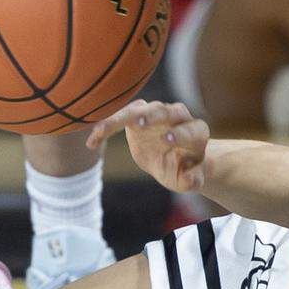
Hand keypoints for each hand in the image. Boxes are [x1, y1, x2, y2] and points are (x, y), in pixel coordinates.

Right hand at [86, 100, 209, 191]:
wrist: (170, 161)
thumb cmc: (182, 170)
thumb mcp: (188, 180)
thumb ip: (191, 180)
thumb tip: (189, 179)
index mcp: (195, 133)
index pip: (190, 129)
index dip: (179, 133)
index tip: (166, 140)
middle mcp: (179, 118)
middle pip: (169, 111)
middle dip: (154, 116)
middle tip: (139, 123)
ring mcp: (158, 114)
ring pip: (144, 108)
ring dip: (126, 116)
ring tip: (106, 128)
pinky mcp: (138, 115)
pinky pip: (121, 116)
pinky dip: (106, 126)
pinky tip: (92, 142)